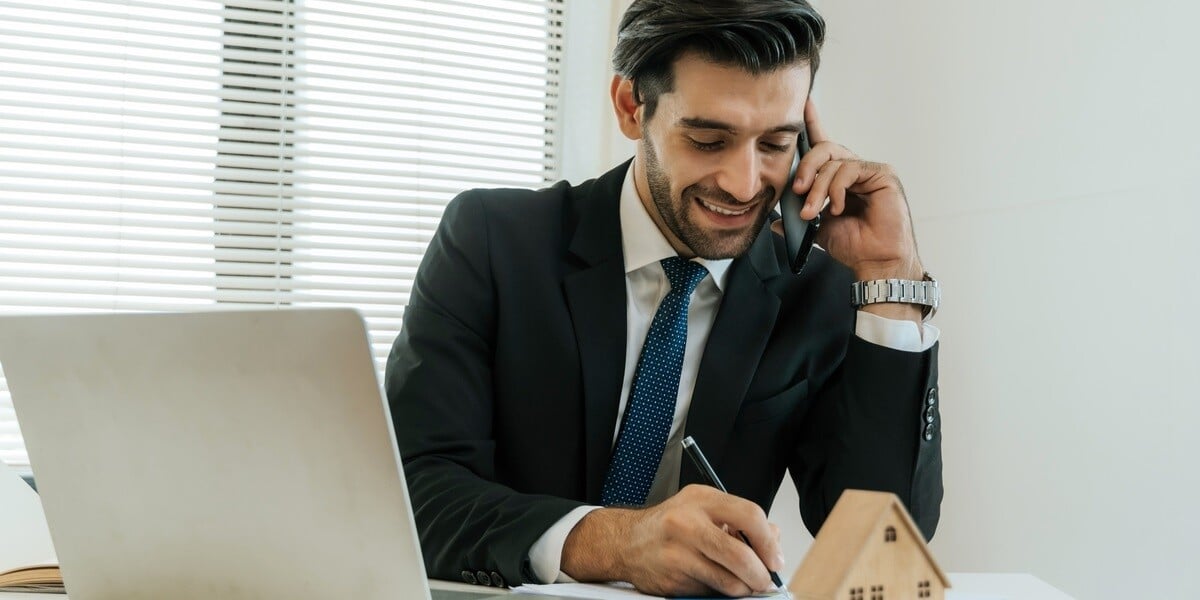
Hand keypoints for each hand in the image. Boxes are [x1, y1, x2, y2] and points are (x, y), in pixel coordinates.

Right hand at [560, 484, 783, 596]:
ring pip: (727, 580)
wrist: (626, 542)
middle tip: (765, 581)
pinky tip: (715, 583)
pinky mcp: (672, 578)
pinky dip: (720, 592)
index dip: (768, 542)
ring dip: (744, 589)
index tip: (775, 558)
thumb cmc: (669, 524)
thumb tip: (773, 538)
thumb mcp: (702, 508)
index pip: (749, 516)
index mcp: (701, 499)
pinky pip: (709, 591)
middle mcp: (688, 523)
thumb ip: (738, 520)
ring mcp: (677, 552)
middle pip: (740, 555)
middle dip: (760, 575)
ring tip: (744, 585)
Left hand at [782, 98, 923, 283]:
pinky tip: (838, 208)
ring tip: (812, 213)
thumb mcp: (818, 230)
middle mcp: (854, 169)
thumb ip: (799, 220)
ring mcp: (869, 170)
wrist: (876, 261)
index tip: (803, 103)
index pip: (823, 144)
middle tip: (796, 191)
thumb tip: (775, 223)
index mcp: (839, 178)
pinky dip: (837, 189)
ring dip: (817, 189)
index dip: (812, 123)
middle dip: (804, 168)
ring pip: (833, 161)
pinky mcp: (882, 174)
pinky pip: (849, 169)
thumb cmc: (854, 246)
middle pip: (823, 149)